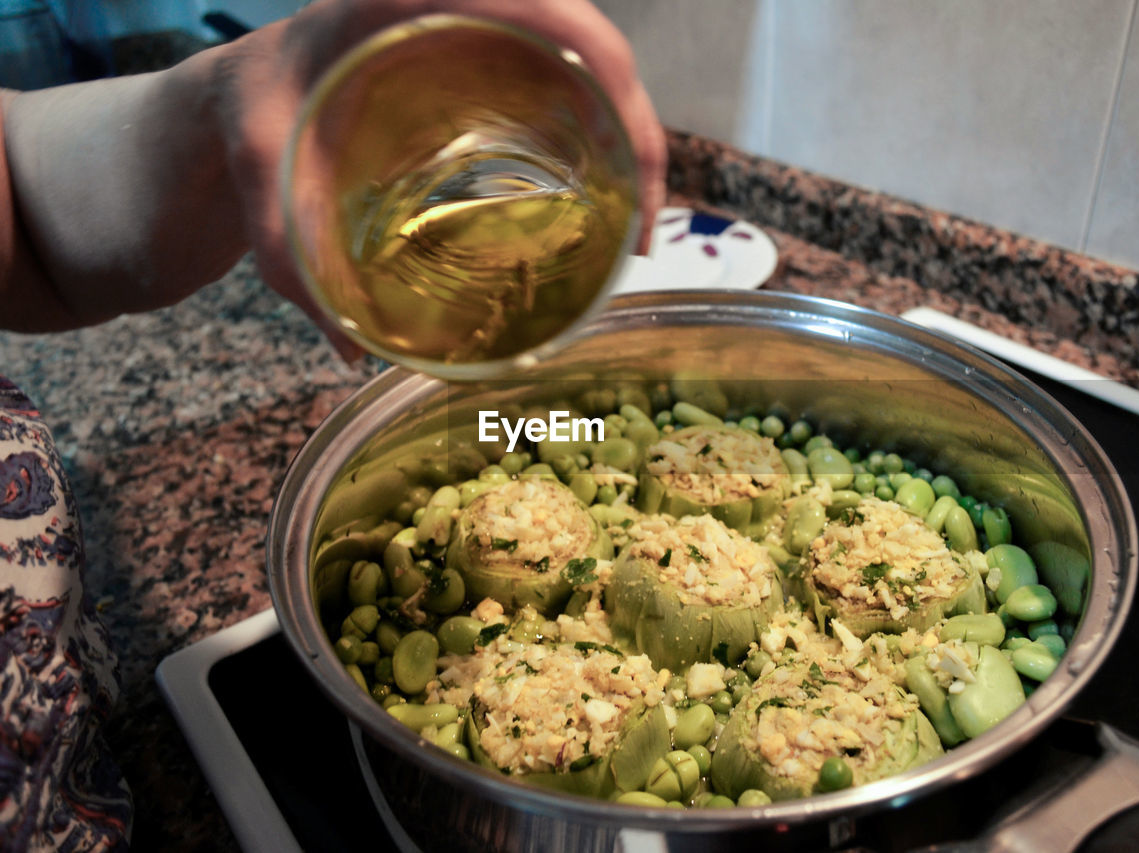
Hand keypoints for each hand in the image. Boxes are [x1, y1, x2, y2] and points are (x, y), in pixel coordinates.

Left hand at [212, 0, 666, 358]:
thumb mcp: (255, 160)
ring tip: (638, 221)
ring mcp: (478, 34)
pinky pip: (561, 85)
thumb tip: (346, 343)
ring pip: (583, 63)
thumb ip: (281, 243)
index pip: (536, 1)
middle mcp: (456, 5)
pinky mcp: (485, 67)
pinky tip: (606, 196)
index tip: (628, 146)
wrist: (234, 88)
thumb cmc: (247, 110)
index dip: (601, 62)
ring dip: (627, 131)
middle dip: (635, 119)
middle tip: (644, 221)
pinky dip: (597, 136)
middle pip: (583, 38)